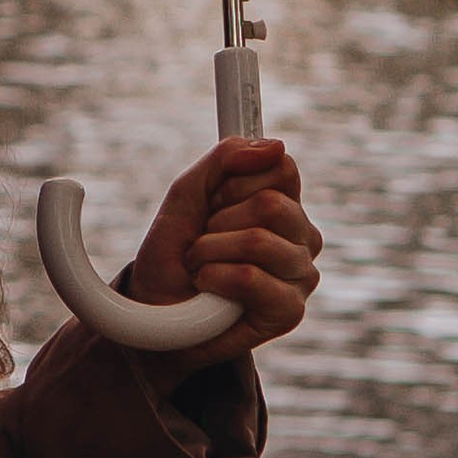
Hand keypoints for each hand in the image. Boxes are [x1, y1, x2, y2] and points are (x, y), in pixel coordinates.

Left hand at [128, 136, 319, 359]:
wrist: (154, 312)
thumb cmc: (175, 254)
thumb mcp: (188, 194)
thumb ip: (225, 160)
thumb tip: (276, 146)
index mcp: (285, 204)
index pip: (282, 168)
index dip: (235, 182)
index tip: (213, 201)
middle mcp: (303, 237)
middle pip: (270, 203)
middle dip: (219, 220)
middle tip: (204, 240)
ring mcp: (301, 274)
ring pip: (258, 240)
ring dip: (210, 252)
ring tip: (202, 267)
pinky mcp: (290, 310)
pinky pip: (250, 278)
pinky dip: (214, 278)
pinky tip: (210, 289)